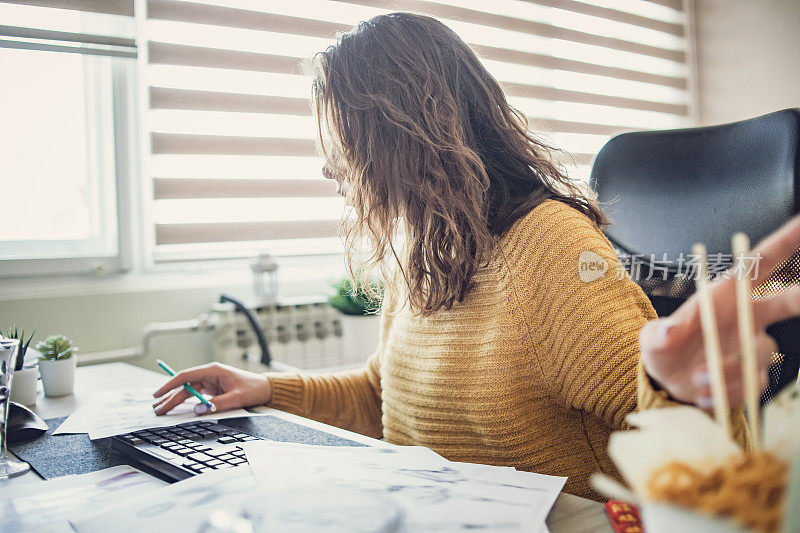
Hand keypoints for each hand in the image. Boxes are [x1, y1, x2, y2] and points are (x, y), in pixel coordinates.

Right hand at [152, 362, 272, 414]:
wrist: (264, 388)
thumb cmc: (253, 389)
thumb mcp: (237, 398)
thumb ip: (218, 404)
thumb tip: (198, 410)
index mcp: (213, 370)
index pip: (186, 376)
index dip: (170, 384)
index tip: (159, 393)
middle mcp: (208, 374)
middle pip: (184, 385)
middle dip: (169, 396)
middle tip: (156, 407)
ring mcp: (209, 381)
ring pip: (187, 391)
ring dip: (174, 400)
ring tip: (160, 409)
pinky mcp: (211, 388)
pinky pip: (193, 395)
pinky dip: (183, 401)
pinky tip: (173, 407)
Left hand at [640, 215, 799, 406]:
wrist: (667, 383)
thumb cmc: (662, 349)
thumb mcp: (651, 340)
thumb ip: (658, 335)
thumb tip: (670, 330)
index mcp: (724, 295)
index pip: (759, 263)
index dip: (785, 242)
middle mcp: (746, 317)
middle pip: (787, 301)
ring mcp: (753, 346)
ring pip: (762, 352)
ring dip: (729, 368)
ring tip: (697, 378)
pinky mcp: (754, 376)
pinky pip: (752, 384)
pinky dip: (727, 392)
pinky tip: (704, 394)